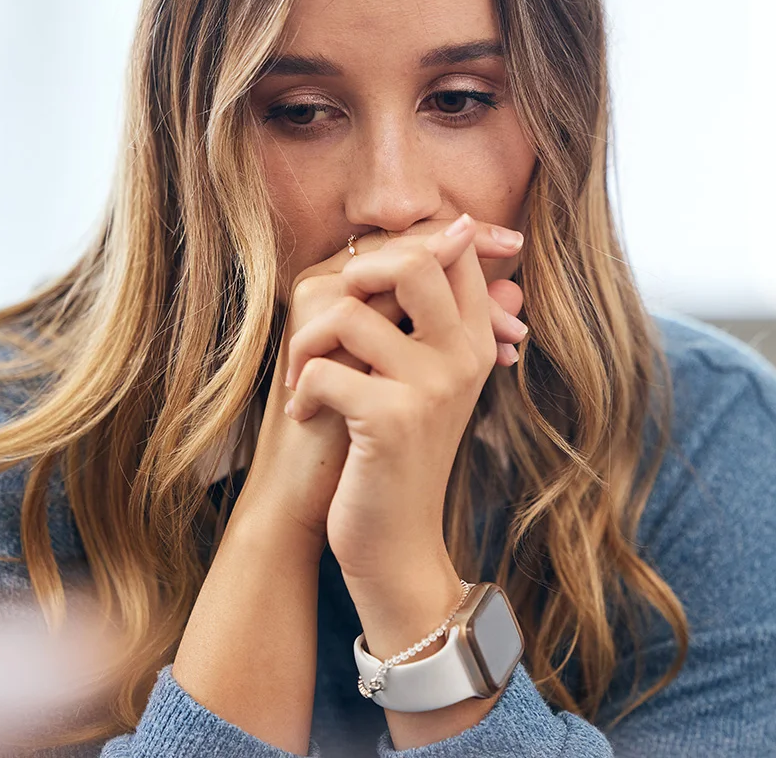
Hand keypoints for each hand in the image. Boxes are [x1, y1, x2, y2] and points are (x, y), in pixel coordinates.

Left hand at [282, 214, 505, 581]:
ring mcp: (433, 387)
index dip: (403, 245)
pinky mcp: (394, 420)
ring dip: (307, 342)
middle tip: (336, 313)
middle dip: (356, 275)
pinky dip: (302, 391)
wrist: (395, 544)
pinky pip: (325, 370)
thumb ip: (425, 315)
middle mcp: (463, 358)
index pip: (452, 253)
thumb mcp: (421, 380)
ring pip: (351, 312)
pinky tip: (307, 415)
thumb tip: (449, 231)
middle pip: (415, 261)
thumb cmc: (394, 455)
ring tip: (305, 376)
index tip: (367, 278)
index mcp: (473, 343)